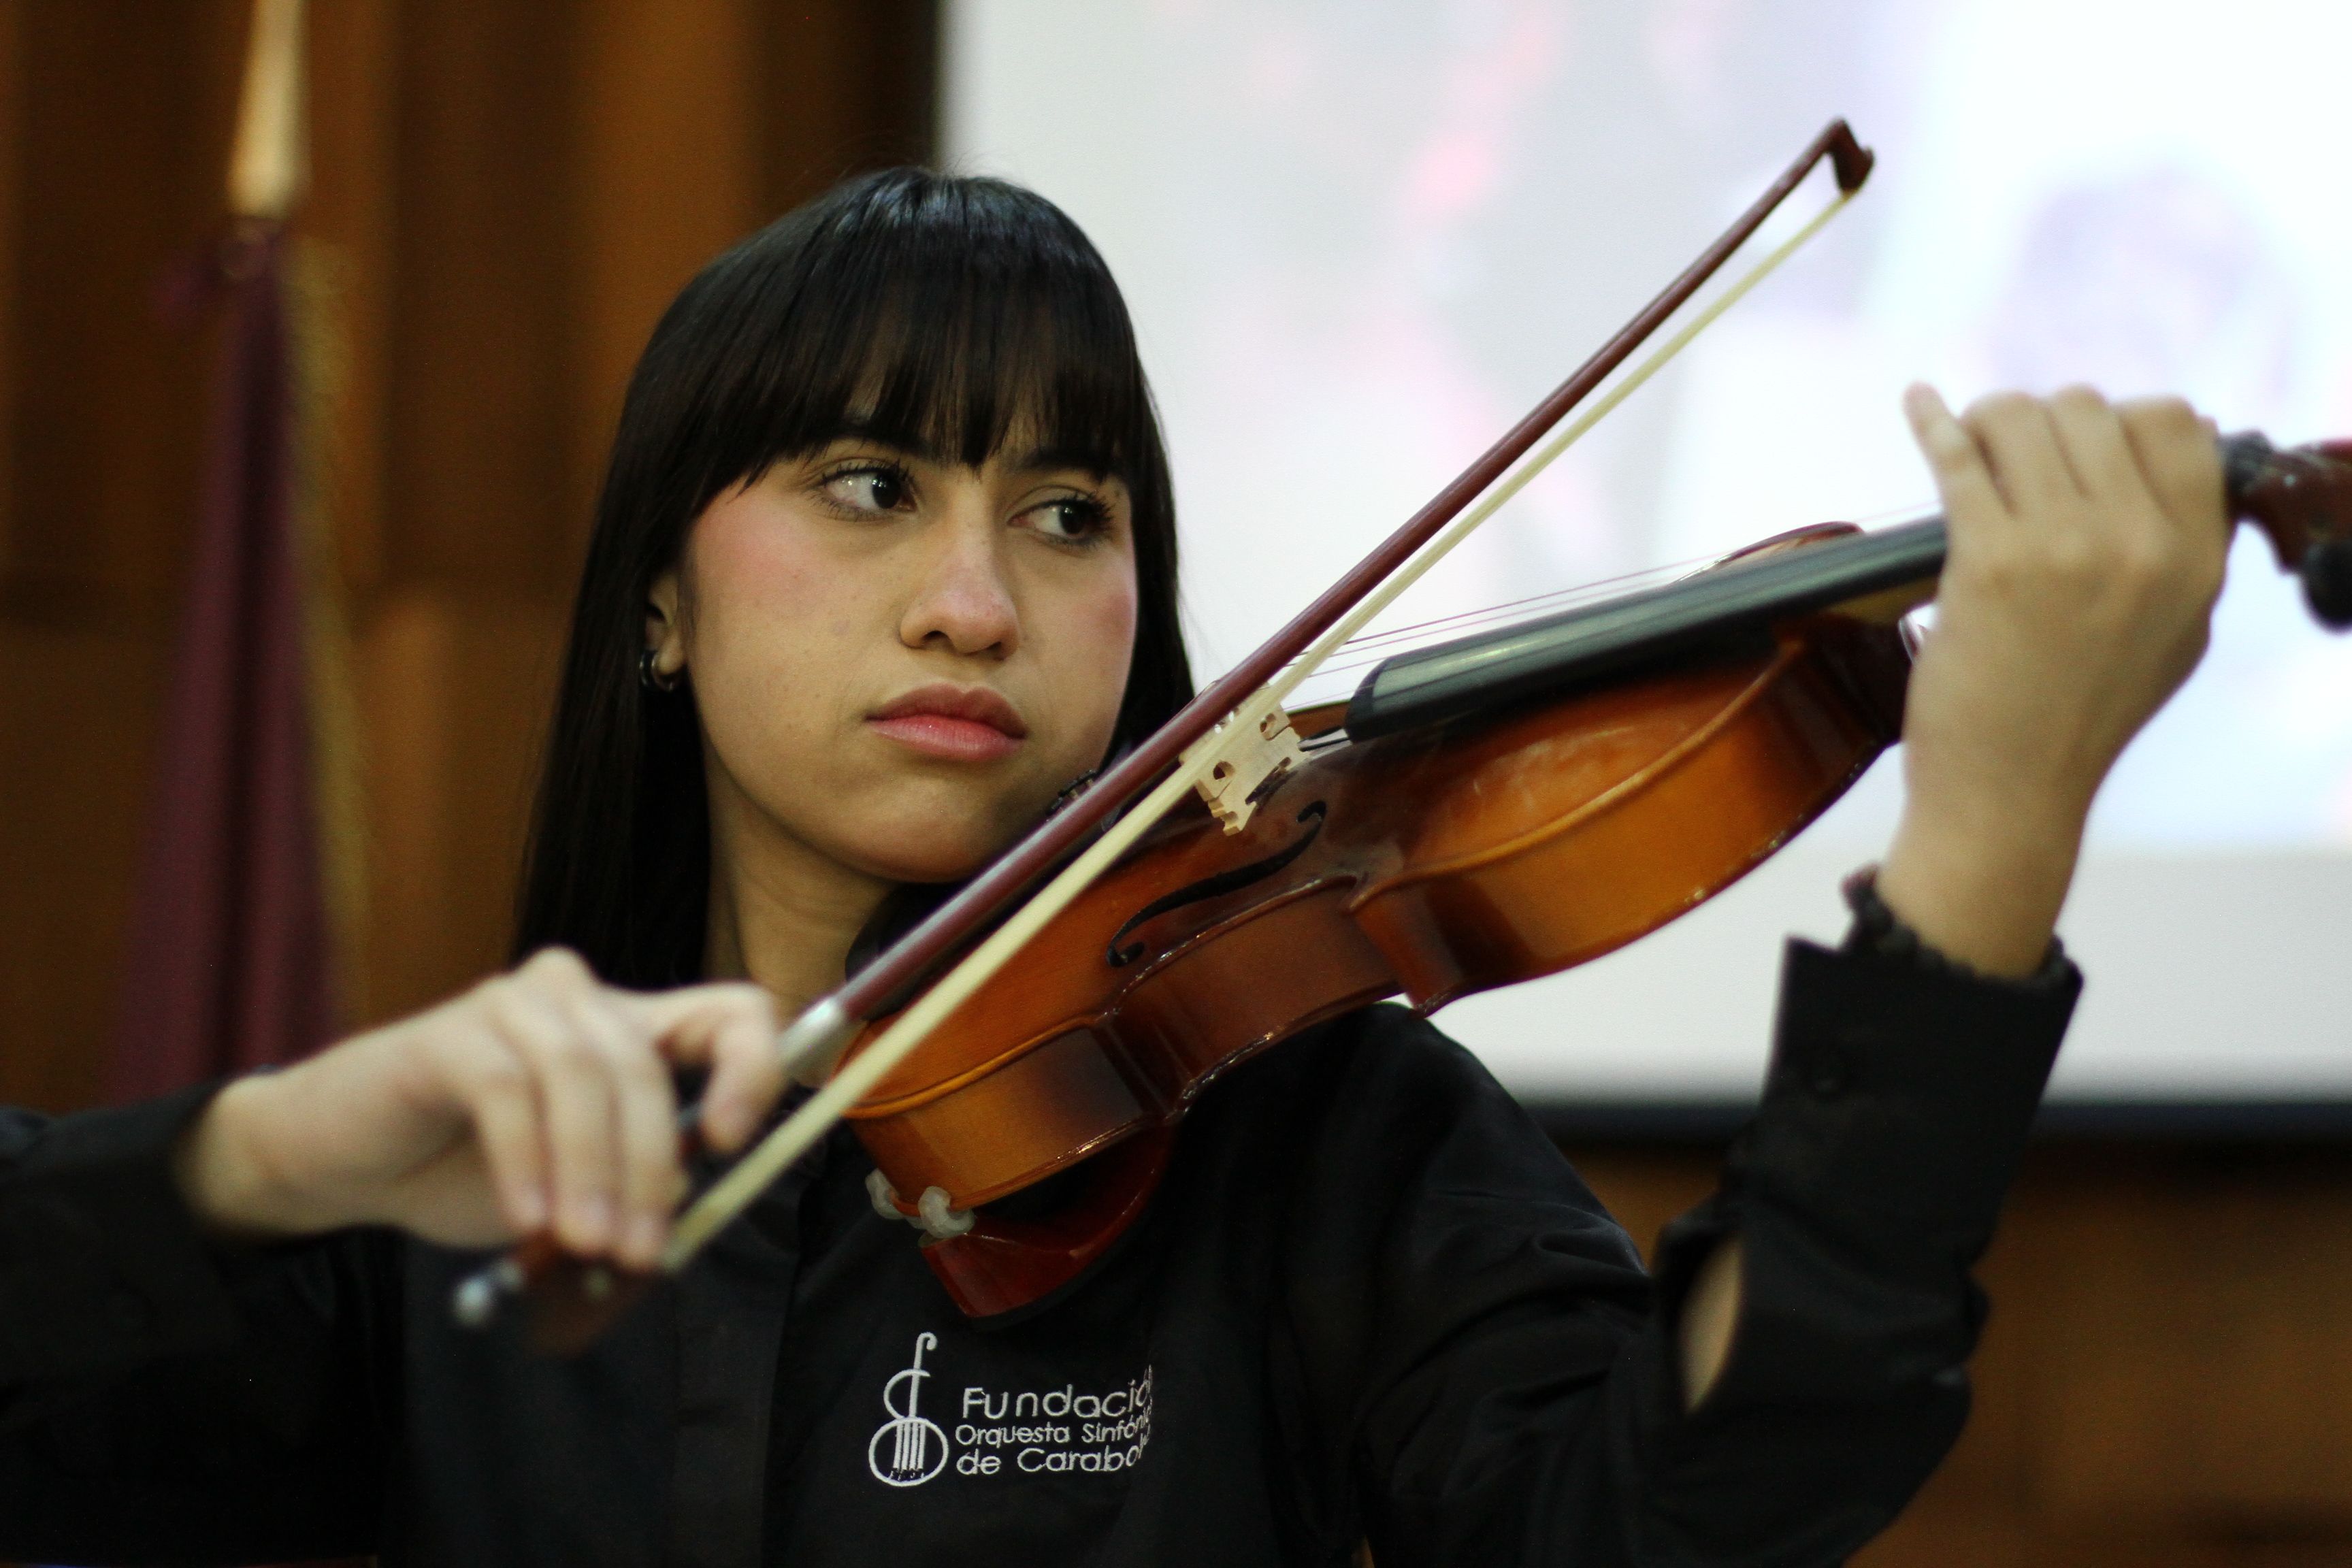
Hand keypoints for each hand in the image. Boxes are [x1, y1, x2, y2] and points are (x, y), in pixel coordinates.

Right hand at [174, 949, 786, 1267]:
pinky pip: (505, 1090)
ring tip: (586, 1243)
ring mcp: (515, 1006)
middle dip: (650, 1166)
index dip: (752, 1068)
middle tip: (638, 1250)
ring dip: (593, 1169)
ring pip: (582, 1075)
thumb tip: (682, 1199)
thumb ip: (631, 1184)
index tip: (733, 1140)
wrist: (344, 1162)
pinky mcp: (449, 1033)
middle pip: (647, 1066)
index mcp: (632, 1028)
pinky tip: (526, 1216)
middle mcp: (582, 1001)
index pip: (732, 1014)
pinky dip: (525, 1159)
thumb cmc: (470, 1170)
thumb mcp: (573, 1186)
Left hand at [1879, 385, 2226, 974]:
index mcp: (2196, 559)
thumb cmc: (2078, 717)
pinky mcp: (1990, 563)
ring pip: (2022, 420)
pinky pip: (1957, 458)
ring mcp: (2066, 549)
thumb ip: (2183, 547)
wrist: (2010, 795)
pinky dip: (1933, 422)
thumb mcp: (2173, 634)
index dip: (2118, 420)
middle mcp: (2141, 545)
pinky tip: (1918, 403)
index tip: (2078, 445)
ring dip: (1987, 422)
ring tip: (1970, 444)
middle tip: (2010, 453)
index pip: (2173, 424)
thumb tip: (2182, 449)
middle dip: (2041, 420)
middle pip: (2089, 410)